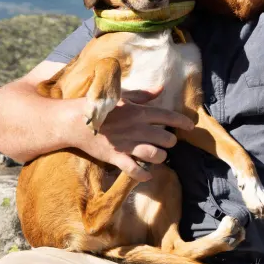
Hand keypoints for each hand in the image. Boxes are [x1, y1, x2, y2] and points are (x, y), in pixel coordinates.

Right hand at [69, 87, 195, 180]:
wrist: (72, 121)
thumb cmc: (98, 106)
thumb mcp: (122, 96)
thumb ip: (143, 95)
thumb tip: (161, 89)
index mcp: (139, 112)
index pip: (168, 116)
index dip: (183, 122)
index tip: (191, 127)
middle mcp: (136, 128)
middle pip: (166, 138)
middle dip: (171, 141)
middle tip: (168, 142)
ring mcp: (126, 144)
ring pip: (154, 154)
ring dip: (161, 157)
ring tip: (159, 155)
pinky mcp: (115, 156)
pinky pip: (134, 169)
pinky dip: (143, 175)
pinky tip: (148, 175)